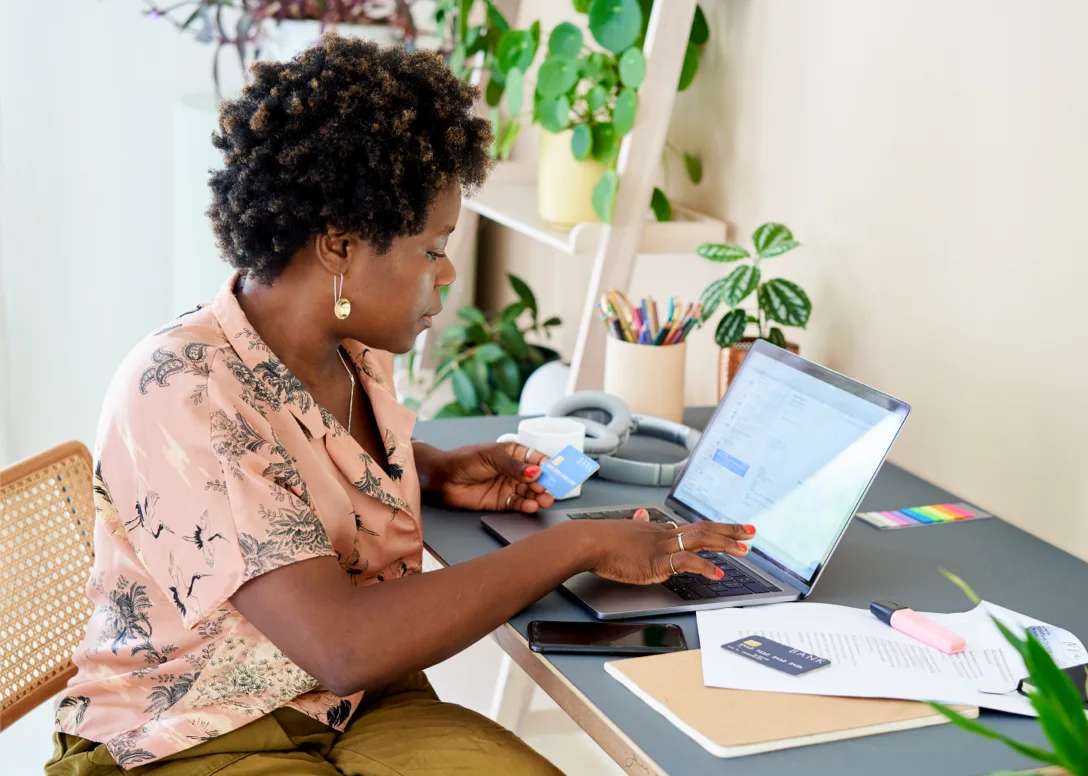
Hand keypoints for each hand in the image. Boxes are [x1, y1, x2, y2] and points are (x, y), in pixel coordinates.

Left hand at [435, 442, 555, 512]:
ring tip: (544, 500)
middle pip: (537, 478)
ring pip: (530, 493)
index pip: (536, 459)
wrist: (444, 479)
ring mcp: (508, 486)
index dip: (548, 466)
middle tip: (551, 489)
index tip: (557, 472)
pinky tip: (531, 506)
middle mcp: (513, 470)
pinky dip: (526, 506)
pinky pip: (518, 504)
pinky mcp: (501, 502)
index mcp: (513, 453)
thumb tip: (535, 471)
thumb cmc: (464, 460)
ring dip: (539, 497)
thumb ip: (515, 466)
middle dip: (546, 484)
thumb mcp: (492, 457)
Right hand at [576, 509, 755, 583]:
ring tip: (743, 549)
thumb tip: (642, 515)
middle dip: (730, 530)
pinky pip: (687, 562)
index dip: (717, 527)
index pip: (695, 526)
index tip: (734, 528)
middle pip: (704, 529)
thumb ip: (638, 524)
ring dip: (724, 544)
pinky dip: (705, 567)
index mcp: (660, 531)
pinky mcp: (657, 562)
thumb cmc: (604, 539)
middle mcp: (666, 536)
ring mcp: (663, 548)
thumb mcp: (626, 529)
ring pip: (700, 540)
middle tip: (751, 532)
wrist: (589, 541)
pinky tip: (717, 573)